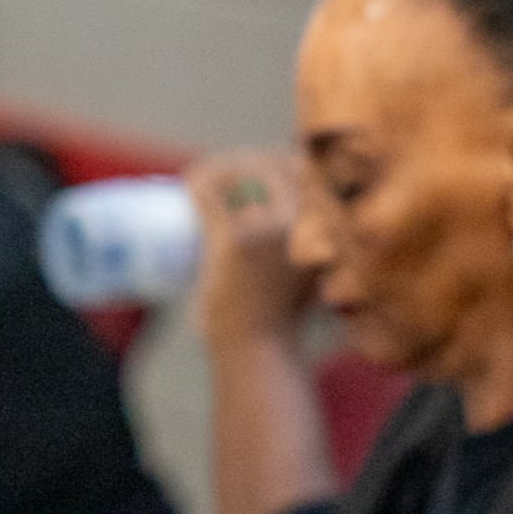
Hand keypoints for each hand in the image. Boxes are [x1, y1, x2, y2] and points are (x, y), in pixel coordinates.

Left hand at [185, 146, 312, 343]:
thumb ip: (314, 257)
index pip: (305, 170)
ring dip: (217, 169)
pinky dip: (197, 183)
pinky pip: (211, 196)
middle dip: (244, 162)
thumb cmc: (282, 319)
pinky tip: (188, 182)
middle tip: (221, 179)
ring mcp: (266, 229)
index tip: (255, 171)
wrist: (261, 352)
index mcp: (325, 226)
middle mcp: (300, 221)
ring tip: (202, 179)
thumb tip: (313, 244)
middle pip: (269, 165)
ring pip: (237, 174)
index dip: (278, 161)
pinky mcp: (235, 241)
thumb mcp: (310, 276)